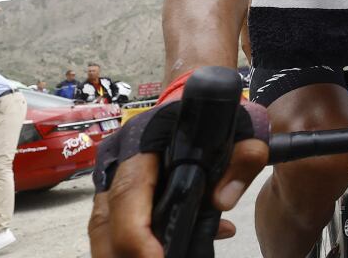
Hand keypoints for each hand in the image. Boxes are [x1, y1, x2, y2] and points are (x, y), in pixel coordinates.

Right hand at [88, 102, 268, 256]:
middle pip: (105, 221)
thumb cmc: (213, 116)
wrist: (198, 105)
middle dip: (126, 254)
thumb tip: (223, 201)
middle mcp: (116, 162)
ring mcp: (111, 182)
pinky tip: (177, 251)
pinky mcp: (116, 199)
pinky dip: (139, 249)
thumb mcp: (241, 127)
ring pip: (103, 231)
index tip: (157, 257)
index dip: (135, 232)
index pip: (128, 191)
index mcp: (142, 140)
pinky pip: (116, 231)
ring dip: (128, 254)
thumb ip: (244, 155)